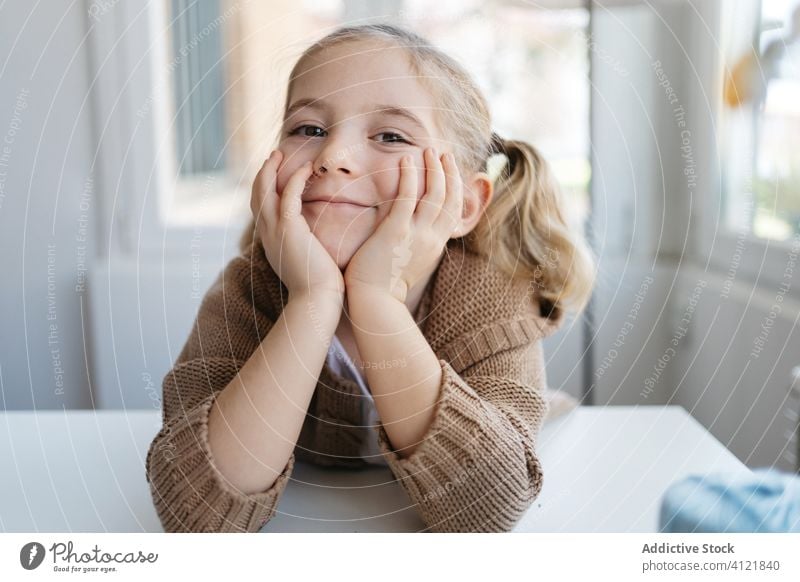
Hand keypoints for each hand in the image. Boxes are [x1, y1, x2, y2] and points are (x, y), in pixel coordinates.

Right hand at [250, 150, 344, 298]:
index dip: (263, 189)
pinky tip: (307, 168)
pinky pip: (288, 196)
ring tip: (280, 154)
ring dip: (271, 169)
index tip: (272, 173)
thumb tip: (312, 243)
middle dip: (262, 173)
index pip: (260, 209)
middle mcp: (267, 235)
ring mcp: (275, 231)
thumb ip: (303, 248)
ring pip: (265, 191)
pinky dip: (296, 179)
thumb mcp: (305, 263)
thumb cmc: (318, 287)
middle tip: (273, 155)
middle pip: (256, 195)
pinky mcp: (288, 229)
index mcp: (270, 242)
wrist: (316, 300)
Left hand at [343, 147, 462, 302]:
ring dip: (434, 168)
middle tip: (444, 153)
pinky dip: (409, 175)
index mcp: (435, 245)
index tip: (450, 169)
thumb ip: (414, 242)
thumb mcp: (409, 262)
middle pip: (450, 198)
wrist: (375, 303)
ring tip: (429, 150)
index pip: (454, 210)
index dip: (455, 187)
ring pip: (434, 194)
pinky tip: (406, 159)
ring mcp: (416, 235)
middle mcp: (431, 238)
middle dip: (449, 172)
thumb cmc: (384, 286)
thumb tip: (410, 228)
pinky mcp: (397, 231)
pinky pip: (407, 197)